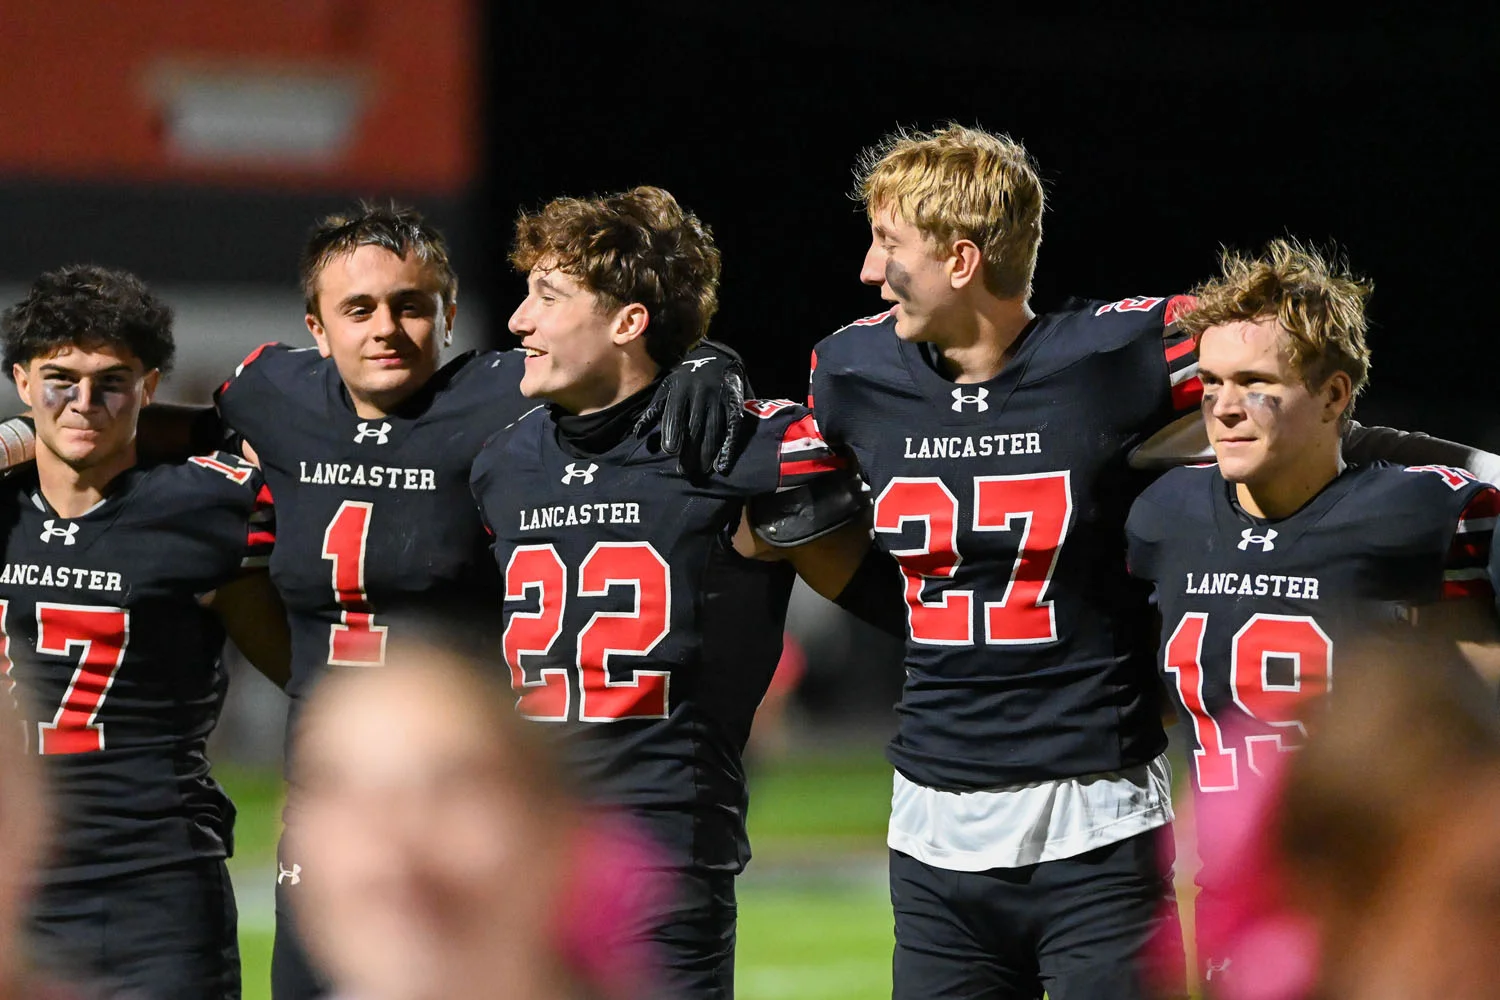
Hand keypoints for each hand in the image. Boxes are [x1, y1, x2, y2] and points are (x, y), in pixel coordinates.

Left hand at [635, 346, 749, 475]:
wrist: (718, 356)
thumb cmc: (686, 377)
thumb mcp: (667, 387)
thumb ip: (653, 410)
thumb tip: (637, 434)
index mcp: (680, 389)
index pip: (676, 412)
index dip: (673, 431)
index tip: (670, 450)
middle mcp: (701, 394)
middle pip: (695, 426)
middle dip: (690, 449)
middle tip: (685, 471)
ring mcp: (719, 399)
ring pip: (714, 429)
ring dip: (708, 452)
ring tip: (701, 471)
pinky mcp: (735, 404)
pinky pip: (732, 428)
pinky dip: (728, 447)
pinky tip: (721, 464)